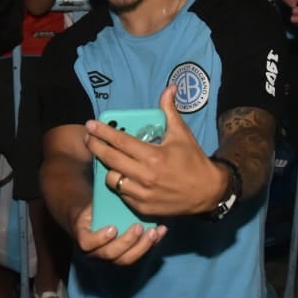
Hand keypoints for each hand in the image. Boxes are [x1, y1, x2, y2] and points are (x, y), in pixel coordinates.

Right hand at [69, 203, 166, 264]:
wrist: (96, 222)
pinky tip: (161, 230)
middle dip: (126, 242)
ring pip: (127, 259)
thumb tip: (105, 180)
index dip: (99, 238)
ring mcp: (112, 257)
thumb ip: (96, 203)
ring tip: (153, 232)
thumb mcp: (90, 206)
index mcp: (84, 239)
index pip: (86, 244)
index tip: (113, 228)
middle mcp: (96, 253)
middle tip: (138, 227)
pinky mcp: (127, 256)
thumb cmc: (94, 210)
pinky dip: (152, 244)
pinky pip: (139, 255)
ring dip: (142, 246)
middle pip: (110, 254)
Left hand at [84, 85, 222, 217]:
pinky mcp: (143, 209)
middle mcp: (145, 176)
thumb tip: (169, 88)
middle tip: (88, 138)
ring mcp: (143, 195)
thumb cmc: (193, 160)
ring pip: (112, 180)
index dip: (103, 132)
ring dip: (109, 168)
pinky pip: (122, 194)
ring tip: (110, 160)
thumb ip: (170, 111)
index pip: (121, 142)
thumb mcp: (182, 134)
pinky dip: (121, 184)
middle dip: (95, 147)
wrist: (208, 192)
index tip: (90, 124)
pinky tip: (123, 176)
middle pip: (110, 160)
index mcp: (153, 156)